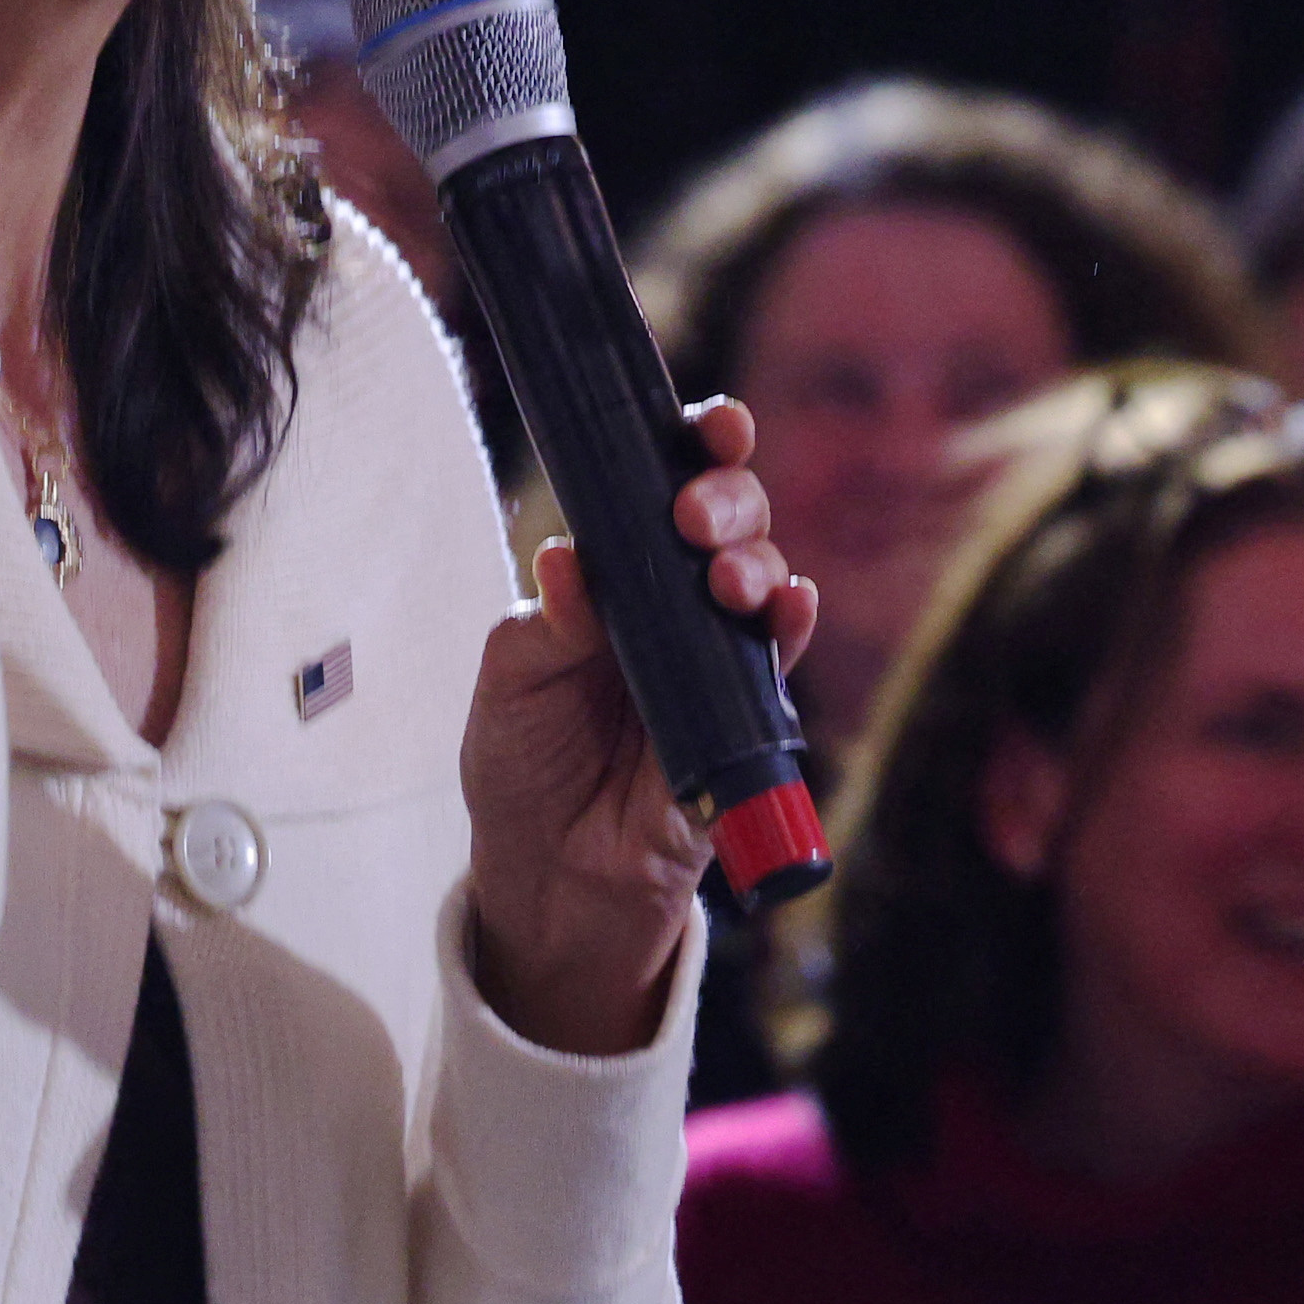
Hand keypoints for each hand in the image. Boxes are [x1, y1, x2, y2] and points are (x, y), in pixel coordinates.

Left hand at [460, 396, 817, 1057]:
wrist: (550, 877)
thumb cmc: (523, 764)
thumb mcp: (509, 684)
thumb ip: (543, 623)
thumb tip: (568, 558)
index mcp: (617, 573)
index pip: (661, 487)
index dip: (691, 446)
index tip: (698, 426)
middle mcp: (676, 601)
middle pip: (729, 518)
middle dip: (728, 498)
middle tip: (694, 517)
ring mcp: (718, 655)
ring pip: (764, 577)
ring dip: (757, 561)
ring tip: (727, 579)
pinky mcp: (748, 718)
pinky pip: (783, 661)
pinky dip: (794, 627)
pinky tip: (789, 607)